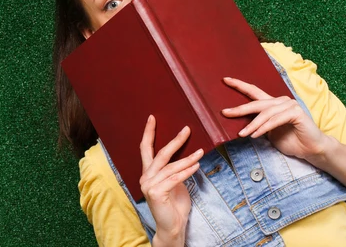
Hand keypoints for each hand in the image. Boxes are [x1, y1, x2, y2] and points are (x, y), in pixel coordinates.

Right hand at [140, 115, 202, 246]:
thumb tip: (188, 154)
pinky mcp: (157, 193)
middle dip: (175, 141)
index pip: (146, 149)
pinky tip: (196, 165)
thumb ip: (174, 169)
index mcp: (148, 172)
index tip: (152, 118)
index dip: (149, 133)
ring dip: (187, 158)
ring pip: (170, 167)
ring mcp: (149, 185)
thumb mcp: (175, 182)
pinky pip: (175, 178)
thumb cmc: (174, 204)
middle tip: (186, 130)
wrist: (172, 226)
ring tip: (200, 152)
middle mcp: (145, 177)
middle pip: (160, 154)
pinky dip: (187, 171)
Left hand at [221, 77, 327, 160]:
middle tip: (225, 112)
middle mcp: (280, 101)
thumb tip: (239, 124)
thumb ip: (257, 125)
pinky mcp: (296, 112)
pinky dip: (264, 128)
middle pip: (256, 103)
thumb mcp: (268, 133)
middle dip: (239, 108)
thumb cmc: (291, 141)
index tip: (225, 80)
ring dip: (252, 125)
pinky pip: (275, 119)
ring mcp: (289, 105)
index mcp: (273, 104)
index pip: (254, 91)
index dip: (240, 85)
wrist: (311, 150)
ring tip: (242, 134)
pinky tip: (255, 135)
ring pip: (265, 113)